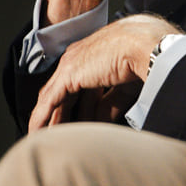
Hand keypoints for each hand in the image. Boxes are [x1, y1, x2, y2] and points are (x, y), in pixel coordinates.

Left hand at [28, 14, 179, 130]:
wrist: (149, 47)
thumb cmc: (148, 58)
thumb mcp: (127, 86)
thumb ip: (112, 103)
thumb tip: (102, 122)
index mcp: (98, 52)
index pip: (81, 83)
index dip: (79, 106)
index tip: (80, 123)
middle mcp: (81, 55)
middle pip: (65, 91)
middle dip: (61, 115)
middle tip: (58, 135)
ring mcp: (73, 63)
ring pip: (54, 96)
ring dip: (49, 119)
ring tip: (45, 139)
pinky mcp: (68, 74)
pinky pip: (49, 101)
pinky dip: (41, 118)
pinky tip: (36, 133)